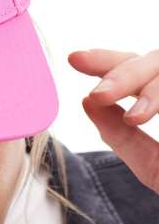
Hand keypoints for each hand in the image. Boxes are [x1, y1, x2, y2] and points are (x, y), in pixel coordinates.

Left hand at [68, 48, 158, 192]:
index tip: (74, 60)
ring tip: (134, 118)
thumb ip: (122, 136)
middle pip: (157, 59)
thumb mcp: (152, 164)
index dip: (109, 61)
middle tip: (98, 94)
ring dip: (151, 87)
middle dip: (124, 73)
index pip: (140, 69)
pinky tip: (147, 115)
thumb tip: (86, 103)